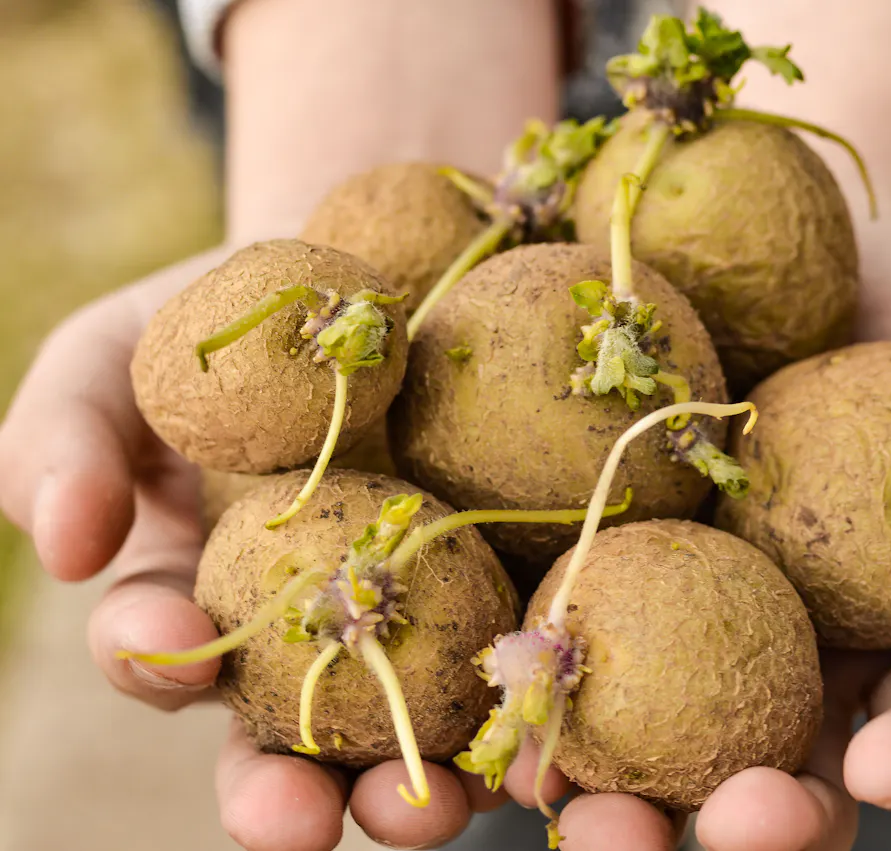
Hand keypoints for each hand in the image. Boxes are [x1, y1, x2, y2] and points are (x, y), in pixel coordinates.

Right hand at [0, 247, 511, 850]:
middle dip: (287, 794)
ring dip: (418, 791)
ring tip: (442, 807)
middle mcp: (298, 635)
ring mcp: (404, 622)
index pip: (160, 655)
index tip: (175, 653)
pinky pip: (509, 664)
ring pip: (408, 734)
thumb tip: (67, 545)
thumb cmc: (219, 320)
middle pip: (286, 739)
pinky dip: (523, 711)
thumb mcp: (115, 357)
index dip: (155, 665)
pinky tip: (544, 732)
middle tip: (300, 818)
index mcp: (194, 592)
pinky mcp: (494, 597)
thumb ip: (64, 440)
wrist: (363, 276)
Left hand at [492, 214, 890, 850]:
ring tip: (574, 810)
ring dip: (615, 801)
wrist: (804, 248)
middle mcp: (797, 651)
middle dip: (755, 823)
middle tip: (725, 826)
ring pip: (654, 745)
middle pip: (782, 772)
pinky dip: (525, 694)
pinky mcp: (597, 570)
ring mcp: (692, 618)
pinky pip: (558, 648)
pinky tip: (489, 713)